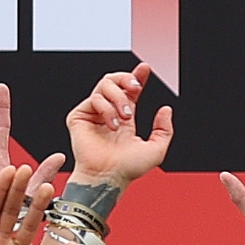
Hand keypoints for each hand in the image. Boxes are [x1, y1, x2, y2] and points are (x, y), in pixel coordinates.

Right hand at [65, 64, 173, 186]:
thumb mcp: (157, 149)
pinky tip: (113, 125)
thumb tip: (166, 109)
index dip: (136, 77)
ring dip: (119, 98)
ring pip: (104, 85)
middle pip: (114, 80)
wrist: (109, 176)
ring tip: (126, 117)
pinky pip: (94, 98)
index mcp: (124, 119)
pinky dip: (107, 108)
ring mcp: (93, 114)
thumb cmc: (129, 169)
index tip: (145, 68)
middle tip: (136, 89)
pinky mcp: (79, 116)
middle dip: (127, 78)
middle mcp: (108, 114)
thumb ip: (164, 130)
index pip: (129, 92)